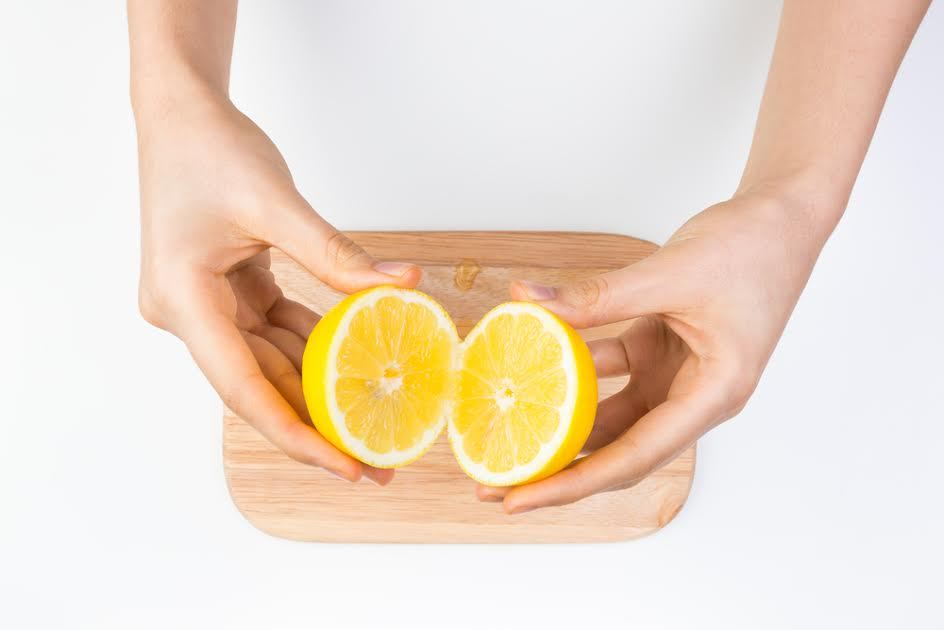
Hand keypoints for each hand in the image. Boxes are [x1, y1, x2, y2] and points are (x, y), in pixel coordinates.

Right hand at [135, 94, 420, 483]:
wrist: (180, 114)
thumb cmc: (210, 147)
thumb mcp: (276, 202)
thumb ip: (336, 254)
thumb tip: (403, 286)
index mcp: (183, 300)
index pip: (244, 387)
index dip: (298, 434)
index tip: (348, 467)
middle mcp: (186, 314)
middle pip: (258, 385)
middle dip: (317, 423)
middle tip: (376, 461)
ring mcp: (203, 306)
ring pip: (269, 362)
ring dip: (319, 387)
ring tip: (373, 420)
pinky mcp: (223, 293)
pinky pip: (273, 331)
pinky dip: (312, 344)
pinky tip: (356, 359)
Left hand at [477, 192, 826, 511]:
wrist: (783, 217)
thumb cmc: (752, 248)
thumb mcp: (668, 273)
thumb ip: (596, 296)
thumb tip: (527, 302)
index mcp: (714, 395)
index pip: (633, 456)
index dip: (572, 482)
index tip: (520, 498)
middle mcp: (696, 397)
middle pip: (617, 451)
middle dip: (557, 469)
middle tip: (497, 484)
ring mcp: (678, 376)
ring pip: (611, 417)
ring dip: (560, 423)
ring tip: (505, 434)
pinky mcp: (663, 352)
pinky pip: (612, 373)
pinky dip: (575, 369)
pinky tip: (534, 364)